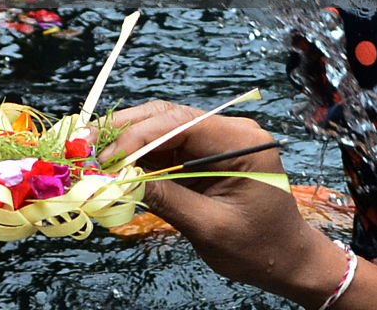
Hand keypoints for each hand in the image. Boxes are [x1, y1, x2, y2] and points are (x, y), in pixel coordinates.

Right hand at [96, 102, 345, 304]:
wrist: (289, 261)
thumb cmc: (259, 249)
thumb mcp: (211, 229)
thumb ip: (168, 199)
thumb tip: (122, 179)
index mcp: (242, 141)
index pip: (182, 124)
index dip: (140, 136)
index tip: (109, 156)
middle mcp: (231, 129)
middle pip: (169, 116)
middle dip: (127, 129)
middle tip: (87, 141)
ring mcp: (219, 137)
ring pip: (164, 124)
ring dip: (129, 136)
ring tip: (93, 146)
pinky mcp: (207, 150)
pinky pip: (169, 142)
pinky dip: (141, 150)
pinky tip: (115, 156)